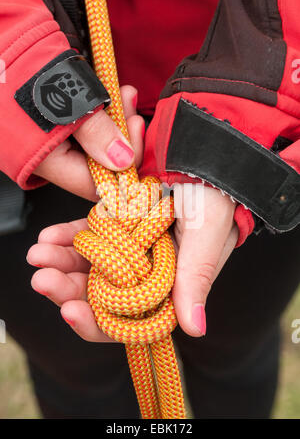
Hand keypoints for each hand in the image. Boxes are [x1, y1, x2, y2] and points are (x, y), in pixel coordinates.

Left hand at [27, 184, 237, 341]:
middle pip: (102, 295)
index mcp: (171, 285)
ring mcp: (130, 247)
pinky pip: (90, 235)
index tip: (71, 313)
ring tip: (39, 254)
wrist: (204, 152)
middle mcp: (147, 271)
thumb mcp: (208, 232)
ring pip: (90, 266)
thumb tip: (195, 329)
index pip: (131, 318)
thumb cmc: (214, 195)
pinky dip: (68, 236)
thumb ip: (197, 276)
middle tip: (43, 280)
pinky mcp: (119, 223)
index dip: (99, 322)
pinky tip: (50, 235)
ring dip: (62, 263)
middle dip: (69, 291)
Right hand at [34, 85, 143, 200]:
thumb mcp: (66, 98)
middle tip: (130, 108)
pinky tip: (111, 94)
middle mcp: (47, 159)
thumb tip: (121, 160)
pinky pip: (85, 129)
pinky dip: (101, 113)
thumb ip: (94, 132)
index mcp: (45, 162)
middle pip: (99, 165)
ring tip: (122, 94)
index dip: (123, 165)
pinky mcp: (54, 126)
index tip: (135, 132)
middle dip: (122, 138)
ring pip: (95, 146)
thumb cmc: (18, 65)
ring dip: (115, 121)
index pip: (95, 184)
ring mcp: (50, 142)